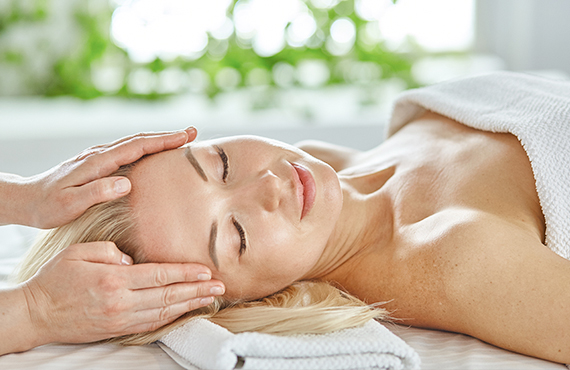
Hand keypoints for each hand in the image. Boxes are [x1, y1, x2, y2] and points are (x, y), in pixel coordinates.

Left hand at [19, 128, 196, 228]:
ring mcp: (97, 157)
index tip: (186, 137)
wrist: (26, 200)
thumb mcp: (70, 205)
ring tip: (180, 140)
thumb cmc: (48, 207)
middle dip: (167, 136)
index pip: (137, 146)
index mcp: (97, 162)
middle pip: (139, 139)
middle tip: (193, 133)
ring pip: (133, 143)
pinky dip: (145, 147)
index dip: (163, 141)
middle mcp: (99, 154)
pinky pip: (126, 150)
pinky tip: (153, 152)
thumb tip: (127, 183)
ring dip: (158, 139)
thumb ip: (97, 192)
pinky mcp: (96, 163)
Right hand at [21, 241, 224, 346]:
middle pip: (168, 296)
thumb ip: (109, 252)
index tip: (205, 271)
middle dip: (197, 290)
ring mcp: (120, 319)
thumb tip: (132, 260)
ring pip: (163, 312)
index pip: (159, 275)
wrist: (36, 314)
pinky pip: (151, 324)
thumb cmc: (55, 279)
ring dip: (189, 305)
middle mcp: (121, 302)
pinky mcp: (117, 329)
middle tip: (219, 286)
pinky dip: (171, 317)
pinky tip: (184, 310)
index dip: (185, 273)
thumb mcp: (78, 252)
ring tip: (210, 298)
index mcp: (113, 280)